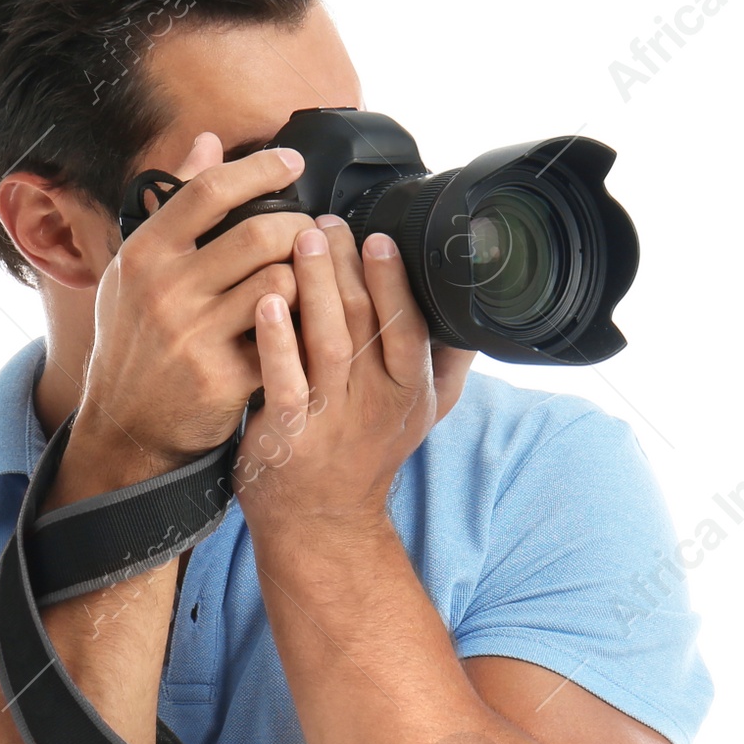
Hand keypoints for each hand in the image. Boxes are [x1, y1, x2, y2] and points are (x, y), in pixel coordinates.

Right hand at [67, 133, 311, 487]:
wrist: (127, 425)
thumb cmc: (136, 340)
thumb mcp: (137, 270)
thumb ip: (173, 204)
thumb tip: (207, 142)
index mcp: (143, 255)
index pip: (209, 191)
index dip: (259, 169)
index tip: (291, 162)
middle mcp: (164, 291)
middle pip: (260, 233)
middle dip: (300, 227)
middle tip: (311, 232)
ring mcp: (194, 335)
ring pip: (281, 281)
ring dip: (306, 275)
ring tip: (307, 277)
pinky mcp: (224, 377)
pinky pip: (286, 334)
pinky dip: (301, 322)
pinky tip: (304, 319)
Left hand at [233, 214, 474, 541]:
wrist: (321, 522)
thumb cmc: (365, 454)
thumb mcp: (421, 414)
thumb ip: (446, 363)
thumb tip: (476, 313)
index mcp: (409, 392)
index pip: (408, 327)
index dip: (394, 281)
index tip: (378, 237)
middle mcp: (375, 405)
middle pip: (365, 323)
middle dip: (346, 267)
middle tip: (325, 221)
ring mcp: (330, 421)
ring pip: (327, 342)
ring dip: (315, 287)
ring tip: (301, 240)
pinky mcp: (287, 436)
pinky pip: (282, 381)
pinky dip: (276, 340)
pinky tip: (267, 302)